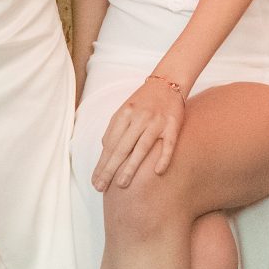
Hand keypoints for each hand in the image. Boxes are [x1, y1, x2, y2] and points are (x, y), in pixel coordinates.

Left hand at [93, 75, 186, 191]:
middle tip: (101, 187)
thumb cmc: (144, 100)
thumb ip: (114, 128)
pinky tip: (158, 172)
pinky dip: (164, 157)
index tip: (95, 181)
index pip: (110, 144)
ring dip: (131, 166)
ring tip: (121, 184)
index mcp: (125, 114)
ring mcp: (157, 122)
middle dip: (109, 169)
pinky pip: (168, 144)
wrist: (168, 82)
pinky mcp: (173, 125)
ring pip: (142, 147)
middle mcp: (139, 118)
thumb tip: (105, 149)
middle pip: (121, 147)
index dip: (102, 163)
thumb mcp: (125, 109)